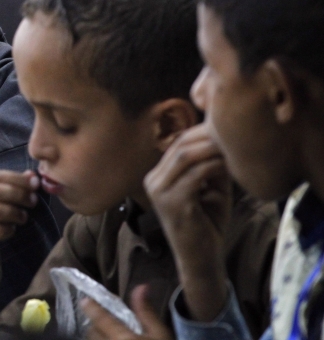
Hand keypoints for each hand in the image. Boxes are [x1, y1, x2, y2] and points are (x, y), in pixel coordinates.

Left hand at [83, 285, 173, 339]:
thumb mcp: (161, 335)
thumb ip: (146, 312)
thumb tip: (141, 286)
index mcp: (124, 339)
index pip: (101, 319)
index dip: (92, 308)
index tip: (85, 301)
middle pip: (92, 333)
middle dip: (95, 325)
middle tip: (103, 322)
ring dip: (96, 338)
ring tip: (106, 336)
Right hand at [145, 123, 230, 321]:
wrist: (202, 260)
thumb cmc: (207, 225)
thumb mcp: (210, 188)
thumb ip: (212, 165)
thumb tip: (223, 137)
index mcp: (158, 176)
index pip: (178, 143)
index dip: (202, 132)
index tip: (227, 126)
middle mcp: (153, 181)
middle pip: (181, 145)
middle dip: (208, 135)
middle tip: (233, 130)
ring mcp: (159, 192)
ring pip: (185, 156)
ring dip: (212, 148)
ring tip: (234, 144)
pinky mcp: (172, 203)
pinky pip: (195, 175)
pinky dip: (214, 166)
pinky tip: (230, 164)